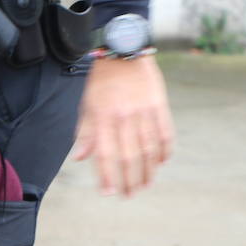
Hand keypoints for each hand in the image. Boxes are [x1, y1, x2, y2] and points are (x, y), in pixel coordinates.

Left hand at [73, 55, 174, 196]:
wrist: (124, 50)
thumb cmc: (101, 81)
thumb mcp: (86, 105)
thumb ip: (85, 133)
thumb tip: (80, 158)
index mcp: (103, 119)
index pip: (104, 154)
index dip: (107, 176)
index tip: (108, 193)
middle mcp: (124, 118)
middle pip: (129, 156)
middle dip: (129, 180)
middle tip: (130, 195)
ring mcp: (143, 112)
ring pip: (148, 148)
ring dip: (148, 170)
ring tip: (145, 184)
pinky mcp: (159, 104)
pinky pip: (165, 132)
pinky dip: (164, 149)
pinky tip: (161, 162)